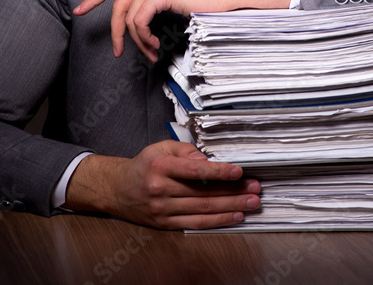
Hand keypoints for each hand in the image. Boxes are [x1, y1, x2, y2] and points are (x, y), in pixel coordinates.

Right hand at [64, 141, 259, 229]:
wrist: (117, 189)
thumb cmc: (144, 166)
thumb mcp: (160, 148)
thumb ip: (185, 151)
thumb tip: (207, 159)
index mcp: (160, 167)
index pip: (195, 170)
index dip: (219, 171)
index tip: (239, 171)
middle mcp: (161, 189)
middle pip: (203, 193)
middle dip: (233, 192)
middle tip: (254, 189)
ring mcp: (163, 210)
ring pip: (203, 210)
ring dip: (230, 207)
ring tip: (251, 203)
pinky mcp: (165, 223)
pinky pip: (195, 223)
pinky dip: (217, 221)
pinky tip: (234, 216)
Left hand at [73, 0, 295, 62]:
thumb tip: (136, 21)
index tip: (78, 11)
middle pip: (118, 7)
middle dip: (117, 34)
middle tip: (119, 52)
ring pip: (129, 19)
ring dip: (138, 42)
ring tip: (151, 52)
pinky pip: (140, 22)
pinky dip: (144, 39)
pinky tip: (155, 46)